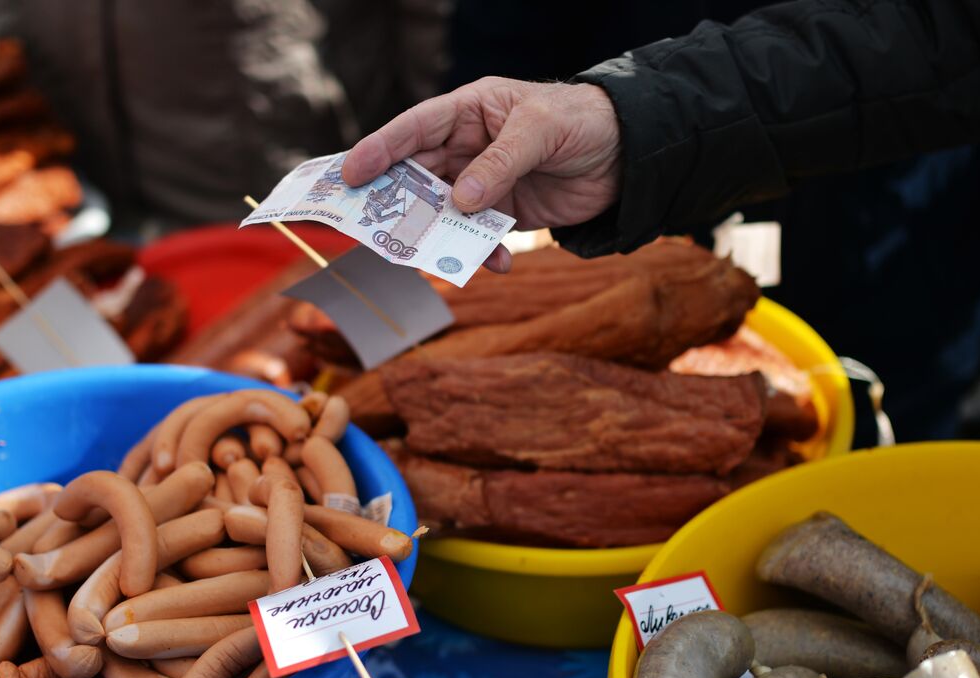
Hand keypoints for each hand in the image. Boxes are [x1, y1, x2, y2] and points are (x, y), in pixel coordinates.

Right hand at [341, 78, 621, 271]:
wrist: (629, 155)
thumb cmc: (583, 122)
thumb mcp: (541, 131)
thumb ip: (499, 164)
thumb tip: (460, 201)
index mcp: (471, 112)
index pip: (415, 129)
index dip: (380, 150)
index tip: (350, 174)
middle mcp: (469, 147)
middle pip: (419, 177)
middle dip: (398, 204)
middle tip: (375, 230)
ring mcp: (484, 184)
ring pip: (445, 214)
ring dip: (442, 237)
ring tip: (441, 257)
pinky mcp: (504, 214)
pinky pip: (479, 238)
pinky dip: (483, 254)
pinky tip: (497, 262)